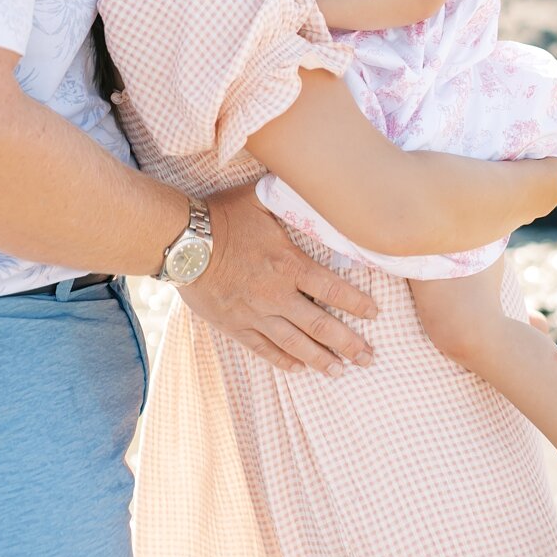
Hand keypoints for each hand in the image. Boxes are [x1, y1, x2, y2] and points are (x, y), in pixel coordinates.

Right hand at [183, 183, 376, 375]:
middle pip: (321, 326)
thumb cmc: (222, 215)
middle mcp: (276, 294)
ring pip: (296, 344)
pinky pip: (264, 349)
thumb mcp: (260, 198)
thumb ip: (290, 198)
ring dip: (321, 360)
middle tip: (369, 358)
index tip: (375, 315)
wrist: (181, 241)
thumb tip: (316, 184)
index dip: (357, 304)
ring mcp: (255, 314)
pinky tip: (300, 368)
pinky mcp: (235, 325)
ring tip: (341, 372)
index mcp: (288, 264)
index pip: (333, 290)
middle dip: (349, 344)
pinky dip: (284, 360)